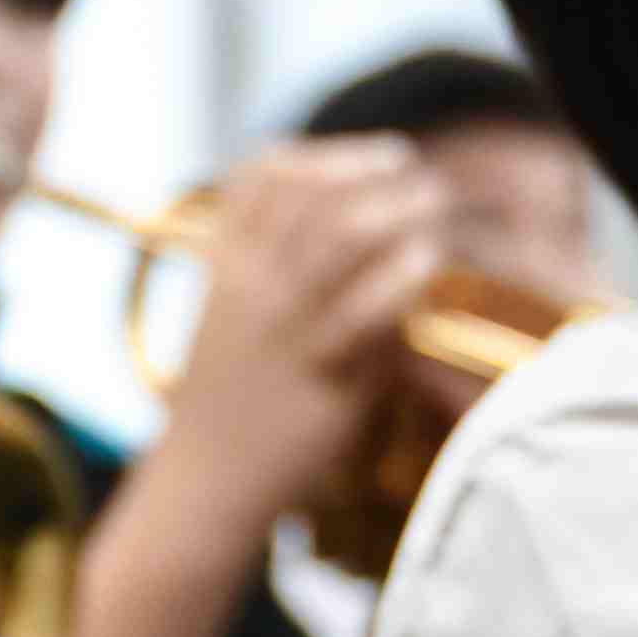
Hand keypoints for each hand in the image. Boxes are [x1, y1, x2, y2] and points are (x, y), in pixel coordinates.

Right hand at [150, 136, 448, 511]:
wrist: (205, 478)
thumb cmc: (228, 397)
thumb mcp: (225, 317)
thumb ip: (263, 268)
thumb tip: (342, 225)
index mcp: (221, 267)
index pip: (258, 180)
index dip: (315, 158)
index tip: (365, 159)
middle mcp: (249, 289)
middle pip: (311, 198)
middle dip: (369, 170)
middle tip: (413, 171)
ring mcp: (283, 329)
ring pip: (340, 238)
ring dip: (395, 209)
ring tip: (432, 206)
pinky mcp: (318, 374)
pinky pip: (367, 309)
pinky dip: (401, 275)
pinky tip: (425, 265)